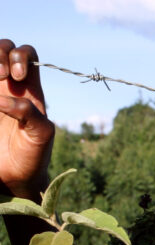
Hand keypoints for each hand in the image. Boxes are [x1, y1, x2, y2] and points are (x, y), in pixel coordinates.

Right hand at [0, 39, 53, 200]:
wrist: (14, 178)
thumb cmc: (33, 156)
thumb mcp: (41, 134)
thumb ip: (29, 112)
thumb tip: (3, 99)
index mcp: (29, 90)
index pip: (27, 54)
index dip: (21, 56)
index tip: (18, 77)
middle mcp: (8, 87)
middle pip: (2, 47)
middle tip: (2, 76)